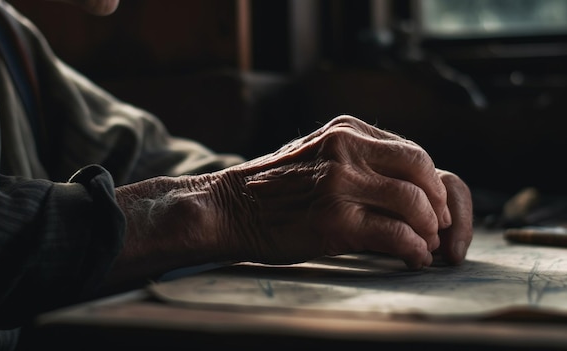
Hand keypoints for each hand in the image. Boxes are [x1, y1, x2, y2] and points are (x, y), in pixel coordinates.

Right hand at [111, 115, 473, 288]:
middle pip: (420, 170)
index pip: (412, 152)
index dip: (432, 183)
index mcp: (346, 131)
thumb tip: (407, 185)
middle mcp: (346, 149)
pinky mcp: (334, 221)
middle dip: (438, 203)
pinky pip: (395, 234)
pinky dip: (413, 249)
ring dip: (429, 229)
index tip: (435, 205)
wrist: (229, 208)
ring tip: (426, 245)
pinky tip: (413, 258)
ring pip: (413, 202)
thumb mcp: (318, 153)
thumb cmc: (274, 187)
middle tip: (439, 226)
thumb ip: (359, 158)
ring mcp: (339, 183)